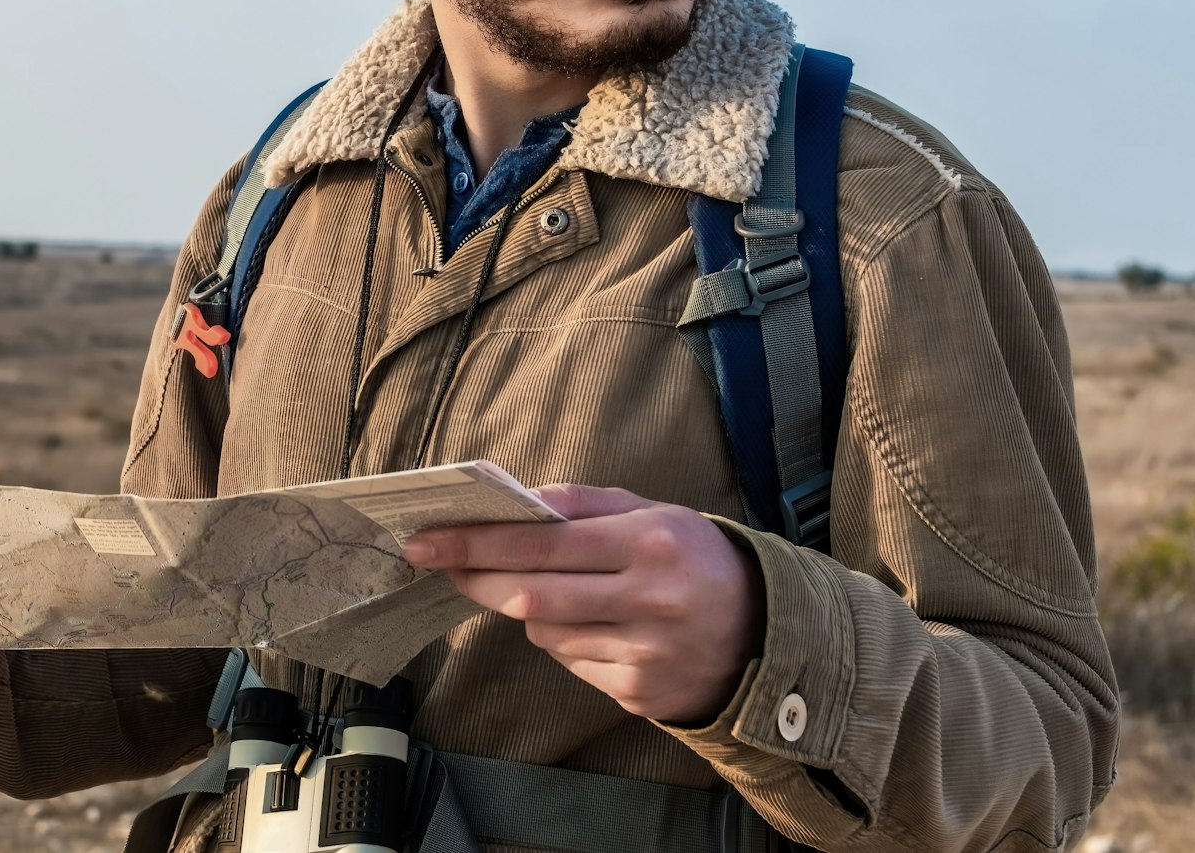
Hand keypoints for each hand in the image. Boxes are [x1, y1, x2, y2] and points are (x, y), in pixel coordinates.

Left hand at [403, 484, 762, 723]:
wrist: (767, 635)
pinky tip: (592, 625)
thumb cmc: (695, 559)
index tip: (427, 540)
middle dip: (476, 579)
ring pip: (545, 632)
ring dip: (528, 609)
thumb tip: (513, 501)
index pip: (541, 543)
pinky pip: (572, 663)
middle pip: (530, 595)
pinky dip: (563, 641)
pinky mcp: (638, 693)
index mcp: (648, 543)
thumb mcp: (652, 512)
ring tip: (552, 590)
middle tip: (441, 563)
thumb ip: (582, 503)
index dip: (476, 543)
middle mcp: (646, 600)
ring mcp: (643, 654)